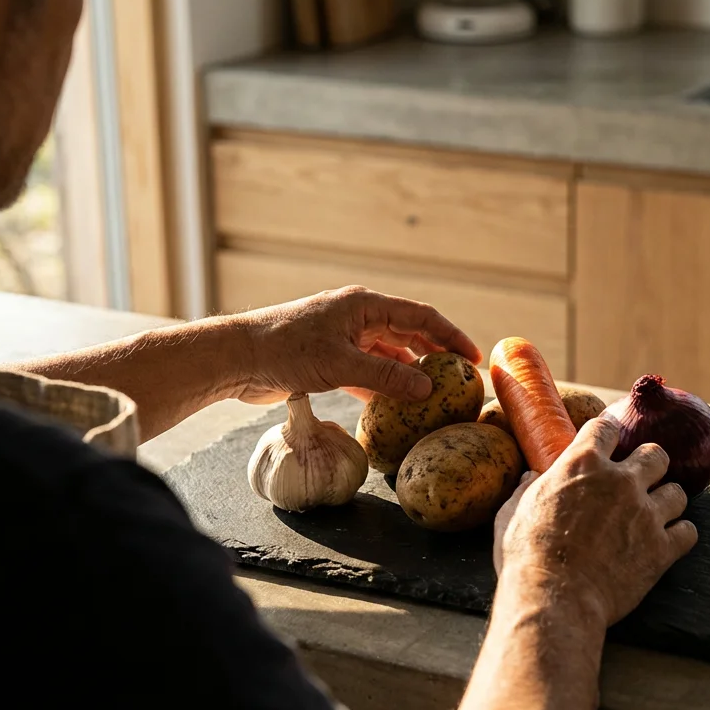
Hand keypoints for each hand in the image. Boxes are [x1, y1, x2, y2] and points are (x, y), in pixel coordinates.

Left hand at [232, 286, 481, 404]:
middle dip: (434, 354)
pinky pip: (366, 370)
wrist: (237, 358)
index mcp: (363, 304)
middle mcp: (356, 316)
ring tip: (434, 394)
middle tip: (459, 378)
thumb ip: (386, 376)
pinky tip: (397, 404)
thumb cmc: (285, 350)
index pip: (420, 316)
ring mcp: (342, 337)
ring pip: (387, 353)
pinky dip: (383, 385)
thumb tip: (426, 389)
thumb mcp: (341, 364)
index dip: (450, 336)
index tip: (473, 358)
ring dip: (408, 372)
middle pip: (407, 332)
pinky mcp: (328, 359)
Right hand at [492, 416, 697, 627]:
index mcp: (582, 464)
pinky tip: (666, 542)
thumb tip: (531, 477)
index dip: (607, 434)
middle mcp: (620, 481)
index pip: (606, 428)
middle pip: (655, 454)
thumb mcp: (514, 512)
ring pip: (677, 492)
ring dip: (666, 501)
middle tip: (638, 480)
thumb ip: (528, 488)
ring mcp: (645, 514)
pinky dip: (679, 536)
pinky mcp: (662, 548)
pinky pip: (688, 532)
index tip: (608, 443)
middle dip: (649, 464)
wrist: (554, 598)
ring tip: (653, 514)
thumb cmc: (527, 555)